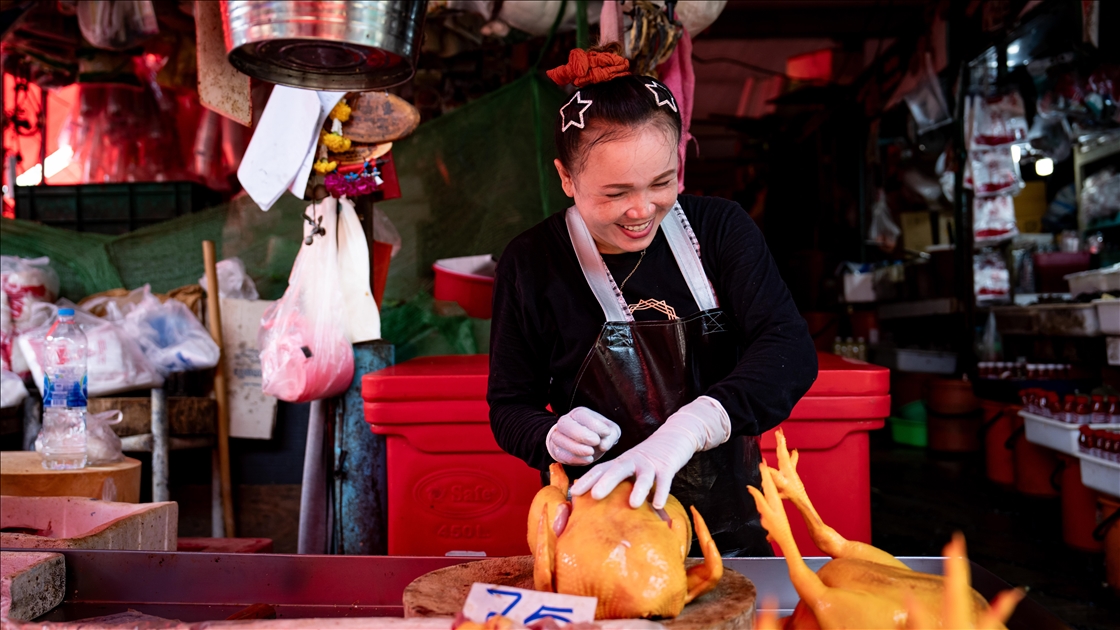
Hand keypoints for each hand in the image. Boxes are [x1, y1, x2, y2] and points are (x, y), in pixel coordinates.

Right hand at [546, 407, 621, 465]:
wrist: (586, 444)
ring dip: (577, 448)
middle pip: (566, 425)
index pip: (581, 415)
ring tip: (591, 453)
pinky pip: (561, 454)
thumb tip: (604, 445)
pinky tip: (587, 459)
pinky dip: (575, 458)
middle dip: (581, 434)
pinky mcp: (556, 450)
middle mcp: (565, 422)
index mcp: (578, 413)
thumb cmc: (598, 434)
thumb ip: (611, 435)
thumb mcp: (610, 431)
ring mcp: (558, 436)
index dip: (594, 424)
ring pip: (560, 440)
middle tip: (596, 441)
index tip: (606, 432)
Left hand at [570, 396, 730, 508]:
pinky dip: (662, 491)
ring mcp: (650, 463)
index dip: (587, 480)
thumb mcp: (630, 465)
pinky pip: (665, 480)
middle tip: (594, 496)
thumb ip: (618, 480)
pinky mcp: (667, 466)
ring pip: (644, 476)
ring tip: (633, 504)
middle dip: (605, 482)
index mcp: (621, 462)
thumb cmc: (648, 458)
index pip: (600, 469)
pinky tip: (658, 505)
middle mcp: (633, 461)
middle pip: (617, 470)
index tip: (573, 494)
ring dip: (638, 489)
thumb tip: (600, 502)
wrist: (674, 435)